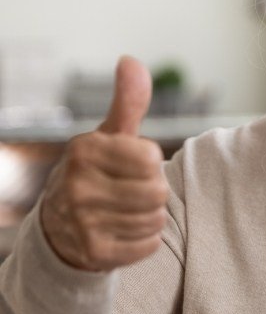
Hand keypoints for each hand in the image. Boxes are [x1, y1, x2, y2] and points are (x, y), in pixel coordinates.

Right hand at [40, 56, 167, 271]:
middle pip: (157, 191)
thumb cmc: (97, 170)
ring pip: (156, 219)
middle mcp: (77, 185)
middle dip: (153, 190)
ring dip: (150, 215)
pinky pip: (150, 245)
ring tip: (127, 209)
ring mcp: (81, 222)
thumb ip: (128, 101)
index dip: (151, 162)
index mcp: (85, 150)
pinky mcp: (92, 253)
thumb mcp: (110, 133)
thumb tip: (130, 60)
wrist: (61, 226)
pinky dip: (145, 240)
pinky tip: (123, 231)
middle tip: (132, 190)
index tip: (134, 165)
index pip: (152, 158)